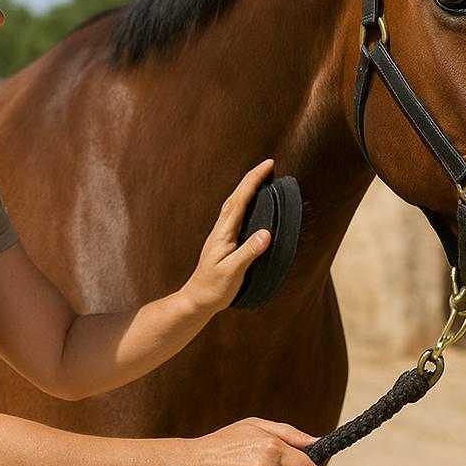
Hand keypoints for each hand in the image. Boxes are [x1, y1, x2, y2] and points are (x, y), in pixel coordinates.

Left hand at [180, 157, 274, 315]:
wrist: (197, 300)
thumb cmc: (214, 288)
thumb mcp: (232, 271)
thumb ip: (248, 252)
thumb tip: (266, 233)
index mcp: (223, 232)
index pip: (240, 200)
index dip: (254, 181)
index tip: (268, 165)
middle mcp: (221, 229)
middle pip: (236, 196)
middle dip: (252, 178)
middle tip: (268, 165)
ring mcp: (222, 234)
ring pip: (235, 203)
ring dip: (248, 188)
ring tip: (262, 178)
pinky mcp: (224, 241)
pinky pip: (236, 214)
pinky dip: (245, 202)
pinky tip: (251, 204)